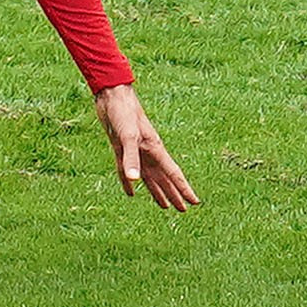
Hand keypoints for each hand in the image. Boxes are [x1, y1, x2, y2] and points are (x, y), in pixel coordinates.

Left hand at [93, 83, 197, 211]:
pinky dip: (129, 183)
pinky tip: (131, 193)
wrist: (112, 96)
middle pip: (164, 179)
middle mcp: (147, 152)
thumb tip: (134, 181)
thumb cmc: (124, 113)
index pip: (173, 174)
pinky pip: (127, 171)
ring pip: (149, 177)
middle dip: (174, 194)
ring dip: (157, 192)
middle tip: (183, 210)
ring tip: (164, 206)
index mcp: (154, 149)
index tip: (195, 203)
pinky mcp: (120, 148)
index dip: (184, 189)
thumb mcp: (127, 136)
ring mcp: (134, 151)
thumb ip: (130, 158)